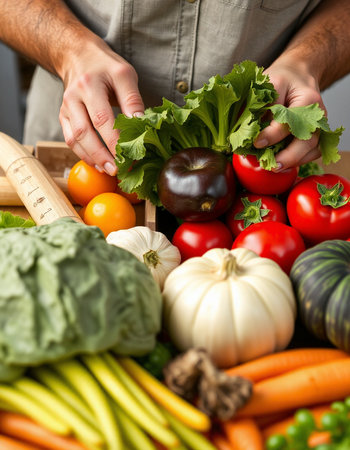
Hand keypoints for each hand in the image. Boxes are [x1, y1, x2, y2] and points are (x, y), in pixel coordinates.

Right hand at [59, 39, 143, 174]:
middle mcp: (74, 97)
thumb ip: (133, 100)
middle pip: (86, 133)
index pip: (103, 119)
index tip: (130, 157)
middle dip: (103, 155)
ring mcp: (66, 108)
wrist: (78, 56)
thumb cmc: (106, 67)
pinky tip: (98, 164)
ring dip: (93, 158)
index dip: (115, 142)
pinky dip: (84, 155)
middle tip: (119, 171)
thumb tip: (142, 126)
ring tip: (110, 171)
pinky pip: (70, 140)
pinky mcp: (63, 117)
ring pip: (75, 139)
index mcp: (90, 84)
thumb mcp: (125, 75)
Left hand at [254, 59, 325, 169]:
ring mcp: (320, 124)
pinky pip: (314, 151)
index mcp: (305, 98)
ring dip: (295, 161)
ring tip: (277, 168)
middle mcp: (317, 113)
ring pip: (313, 148)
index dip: (271, 134)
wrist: (299, 74)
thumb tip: (241, 130)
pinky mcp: (319, 132)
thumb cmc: (281, 80)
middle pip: (308, 139)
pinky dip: (301, 160)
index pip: (288, 121)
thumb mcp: (266, 85)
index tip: (257, 142)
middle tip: (273, 166)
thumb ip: (256, 106)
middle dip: (290, 155)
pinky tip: (286, 164)